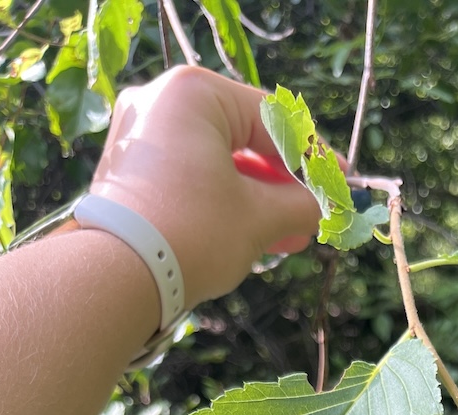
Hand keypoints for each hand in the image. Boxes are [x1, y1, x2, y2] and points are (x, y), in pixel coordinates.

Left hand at [89, 66, 330, 311]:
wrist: (118, 276)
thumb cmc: (193, 232)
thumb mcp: (259, 218)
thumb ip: (301, 205)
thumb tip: (322, 208)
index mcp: (194, 93)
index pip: (272, 118)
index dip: (313, 155)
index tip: (340, 181)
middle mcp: (162, 102)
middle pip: (244, 139)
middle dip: (285, 184)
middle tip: (317, 213)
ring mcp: (141, 137)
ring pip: (220, 164)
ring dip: (261, 200)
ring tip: (294, 235)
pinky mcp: (132, 173)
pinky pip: (194, 179)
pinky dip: (228, 204)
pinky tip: (261, 237)